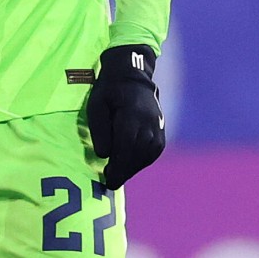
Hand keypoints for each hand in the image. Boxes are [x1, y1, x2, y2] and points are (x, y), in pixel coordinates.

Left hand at [86, 44, 164, 189]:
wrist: (132, 76)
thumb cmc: (109, 90)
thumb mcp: (97, 104)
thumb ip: (100, 129)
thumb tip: (104, 155)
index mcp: (132, 115)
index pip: (126, 147)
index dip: (117, 166)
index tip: (108, 181)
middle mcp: (149, 123)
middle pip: (137, 154)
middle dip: (123, 171)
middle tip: (110, 181)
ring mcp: (158, 128)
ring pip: (146, 156)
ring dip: (132, 168)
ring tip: (117, 173)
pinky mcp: (161, 132)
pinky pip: (152, 153)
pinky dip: (141, 161)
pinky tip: (129, 164)